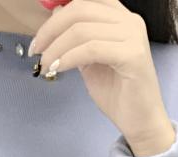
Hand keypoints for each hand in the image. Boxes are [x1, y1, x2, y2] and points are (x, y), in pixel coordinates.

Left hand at [27, 0, 176, 156]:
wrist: (141, 122)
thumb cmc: (118, 94)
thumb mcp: (90, 60)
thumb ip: (77, 39)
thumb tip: (55, 15)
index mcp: (120, 17)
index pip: (83, 2)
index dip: (57, 14)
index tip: (39, 38)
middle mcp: (129, 21)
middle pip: (80, 10)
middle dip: (51, 30)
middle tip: (37, 50)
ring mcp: (133, 36)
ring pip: (82, 30)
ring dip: (56, 48)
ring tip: (46, 65)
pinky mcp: (132, 55)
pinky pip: (91, 49)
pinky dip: (69, 58)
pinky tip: (58, 69)